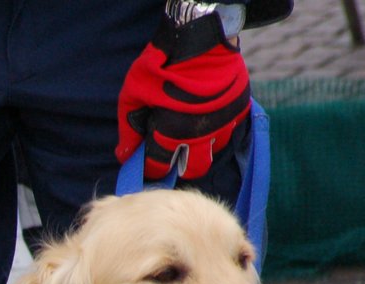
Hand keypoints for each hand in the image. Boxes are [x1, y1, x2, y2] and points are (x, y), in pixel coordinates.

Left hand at [115, 13, 251, 180]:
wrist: (198, 35)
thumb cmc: (159, 65)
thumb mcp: (133, 95)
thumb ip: (129, 129)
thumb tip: (125, 155)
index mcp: (171, 134)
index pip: (159, 167)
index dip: (150, 166)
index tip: (147, 160)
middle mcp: (200, 135)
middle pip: (194, 168)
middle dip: (181, 164)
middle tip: (172, 150)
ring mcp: (223, 122)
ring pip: (214, 149)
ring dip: (202, 145)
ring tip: (190, 127)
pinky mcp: (239, 108)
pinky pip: (230, 128)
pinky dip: (218, 127)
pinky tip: (207, 114)